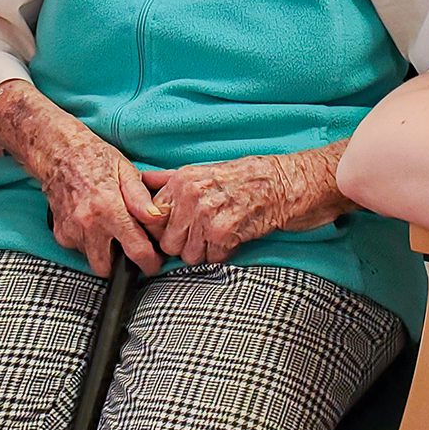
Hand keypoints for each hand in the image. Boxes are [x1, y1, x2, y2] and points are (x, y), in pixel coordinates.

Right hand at [28, 126, 164, 278]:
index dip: (150, 262)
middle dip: (119, 263)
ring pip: (92, 258)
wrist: (59, 152)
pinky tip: (91, 222)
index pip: (136, 250)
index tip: (154, 263)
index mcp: (110, 208)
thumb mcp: (126, 171)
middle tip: (127, 246)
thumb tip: (157, 218)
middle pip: (108, 268)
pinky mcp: (60, 233)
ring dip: (102, 250)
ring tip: (107, 227)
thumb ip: (141, 197)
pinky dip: (86, 241)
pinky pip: (78, 248)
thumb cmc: (95, 158)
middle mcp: (88, 224)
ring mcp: (71, 231)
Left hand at [140, 144, 348, 265]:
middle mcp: (190, 195)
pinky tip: (236, 237)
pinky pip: (212, 259)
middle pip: (168, 242)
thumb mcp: (204, 170)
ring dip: (205, 252)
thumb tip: (142, 182)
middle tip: (205, 236)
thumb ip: (170, 180)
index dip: (166, 230)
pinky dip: (224, 254)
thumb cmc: (247, 178)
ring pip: (188, 255)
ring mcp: (206, 214)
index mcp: (182, 179)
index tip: (179, 231)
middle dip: (185, 244)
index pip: (152, 218)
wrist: (286, 182)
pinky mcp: (223, 233)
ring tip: (223, 235)